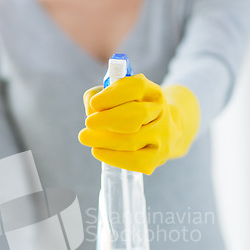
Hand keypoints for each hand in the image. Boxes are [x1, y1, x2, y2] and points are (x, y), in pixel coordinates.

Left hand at [79, 74, 199, 173]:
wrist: (159, 131)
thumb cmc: (129, 110)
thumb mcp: (115, 96)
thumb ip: (98, 95)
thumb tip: (91, 112)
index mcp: (151, 91)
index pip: (136, 88)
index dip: (113, 95)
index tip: (94, 104)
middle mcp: (161, 111)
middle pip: (137, 115)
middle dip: (108, 120)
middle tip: (87, 124)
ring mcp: (162, 136)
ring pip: (132, 140)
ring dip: (105, 140)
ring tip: (87, 138)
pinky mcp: (158, 157)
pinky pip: (135, 161)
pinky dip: (113, 157)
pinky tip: (98, 151)